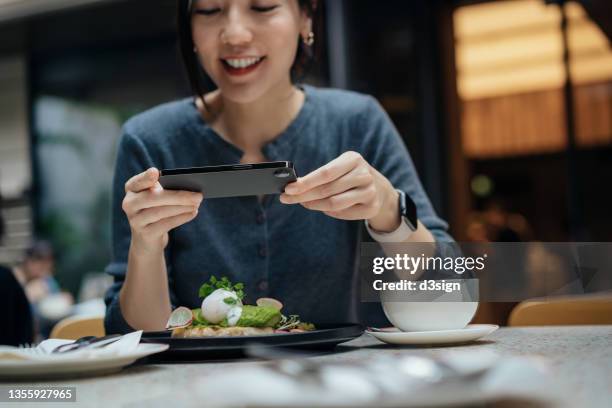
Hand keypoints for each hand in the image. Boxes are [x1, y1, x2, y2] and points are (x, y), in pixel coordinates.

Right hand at [122, 167, 202, 250]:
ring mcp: (135, 220)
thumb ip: (166, 189)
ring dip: (182, 207)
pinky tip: (193, 213)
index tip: (155, 172)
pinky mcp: (145, 234)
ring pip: (160, 212)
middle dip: (178, 196)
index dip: (145, 178)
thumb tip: (190, 189)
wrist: (147, 238)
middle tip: (198, 195)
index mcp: (132, 188)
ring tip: (197, 204)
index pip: (137, 181)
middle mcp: (129, 203)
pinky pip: (165, 224)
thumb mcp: (157, 197)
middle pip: (153, 198)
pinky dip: (181, 218)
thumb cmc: (156, 209)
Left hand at [280, 151, 400, 231]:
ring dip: (314, 205)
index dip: (305, 182)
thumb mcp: (339, 168)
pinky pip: (342, 213)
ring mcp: (369, 192)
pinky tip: (323, 207)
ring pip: (333, 204)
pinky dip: (328, 212)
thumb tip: (293, 187)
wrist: (379, 188)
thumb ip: (319, 176)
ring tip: (303, 202)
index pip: (325, 173)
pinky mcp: (371, 207)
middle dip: (303, 196)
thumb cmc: (349, 176)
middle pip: (326, 190)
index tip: (288, 188)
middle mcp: (364, 174)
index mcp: (354, 159)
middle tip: (286, 198)